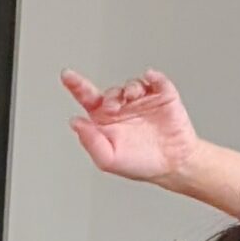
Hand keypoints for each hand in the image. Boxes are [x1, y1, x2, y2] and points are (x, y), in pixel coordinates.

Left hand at [64, 69, 199, 183]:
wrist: (172, 165)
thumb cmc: (139, 164)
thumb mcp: (108, 159)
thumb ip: (90, 141)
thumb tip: (75, 122)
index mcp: (105, 122)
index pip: (88, 99)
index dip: (76, 86)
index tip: (66, 75)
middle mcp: (123, 109)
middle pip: (111, 92)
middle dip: (111, 96)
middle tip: (113, 108)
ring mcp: (143, 101)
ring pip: (132, 84)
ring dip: (131, 88)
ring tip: (133, 99)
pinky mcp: (163, 96)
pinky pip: (157, 80)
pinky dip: (153, 77)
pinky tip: (150, 78)